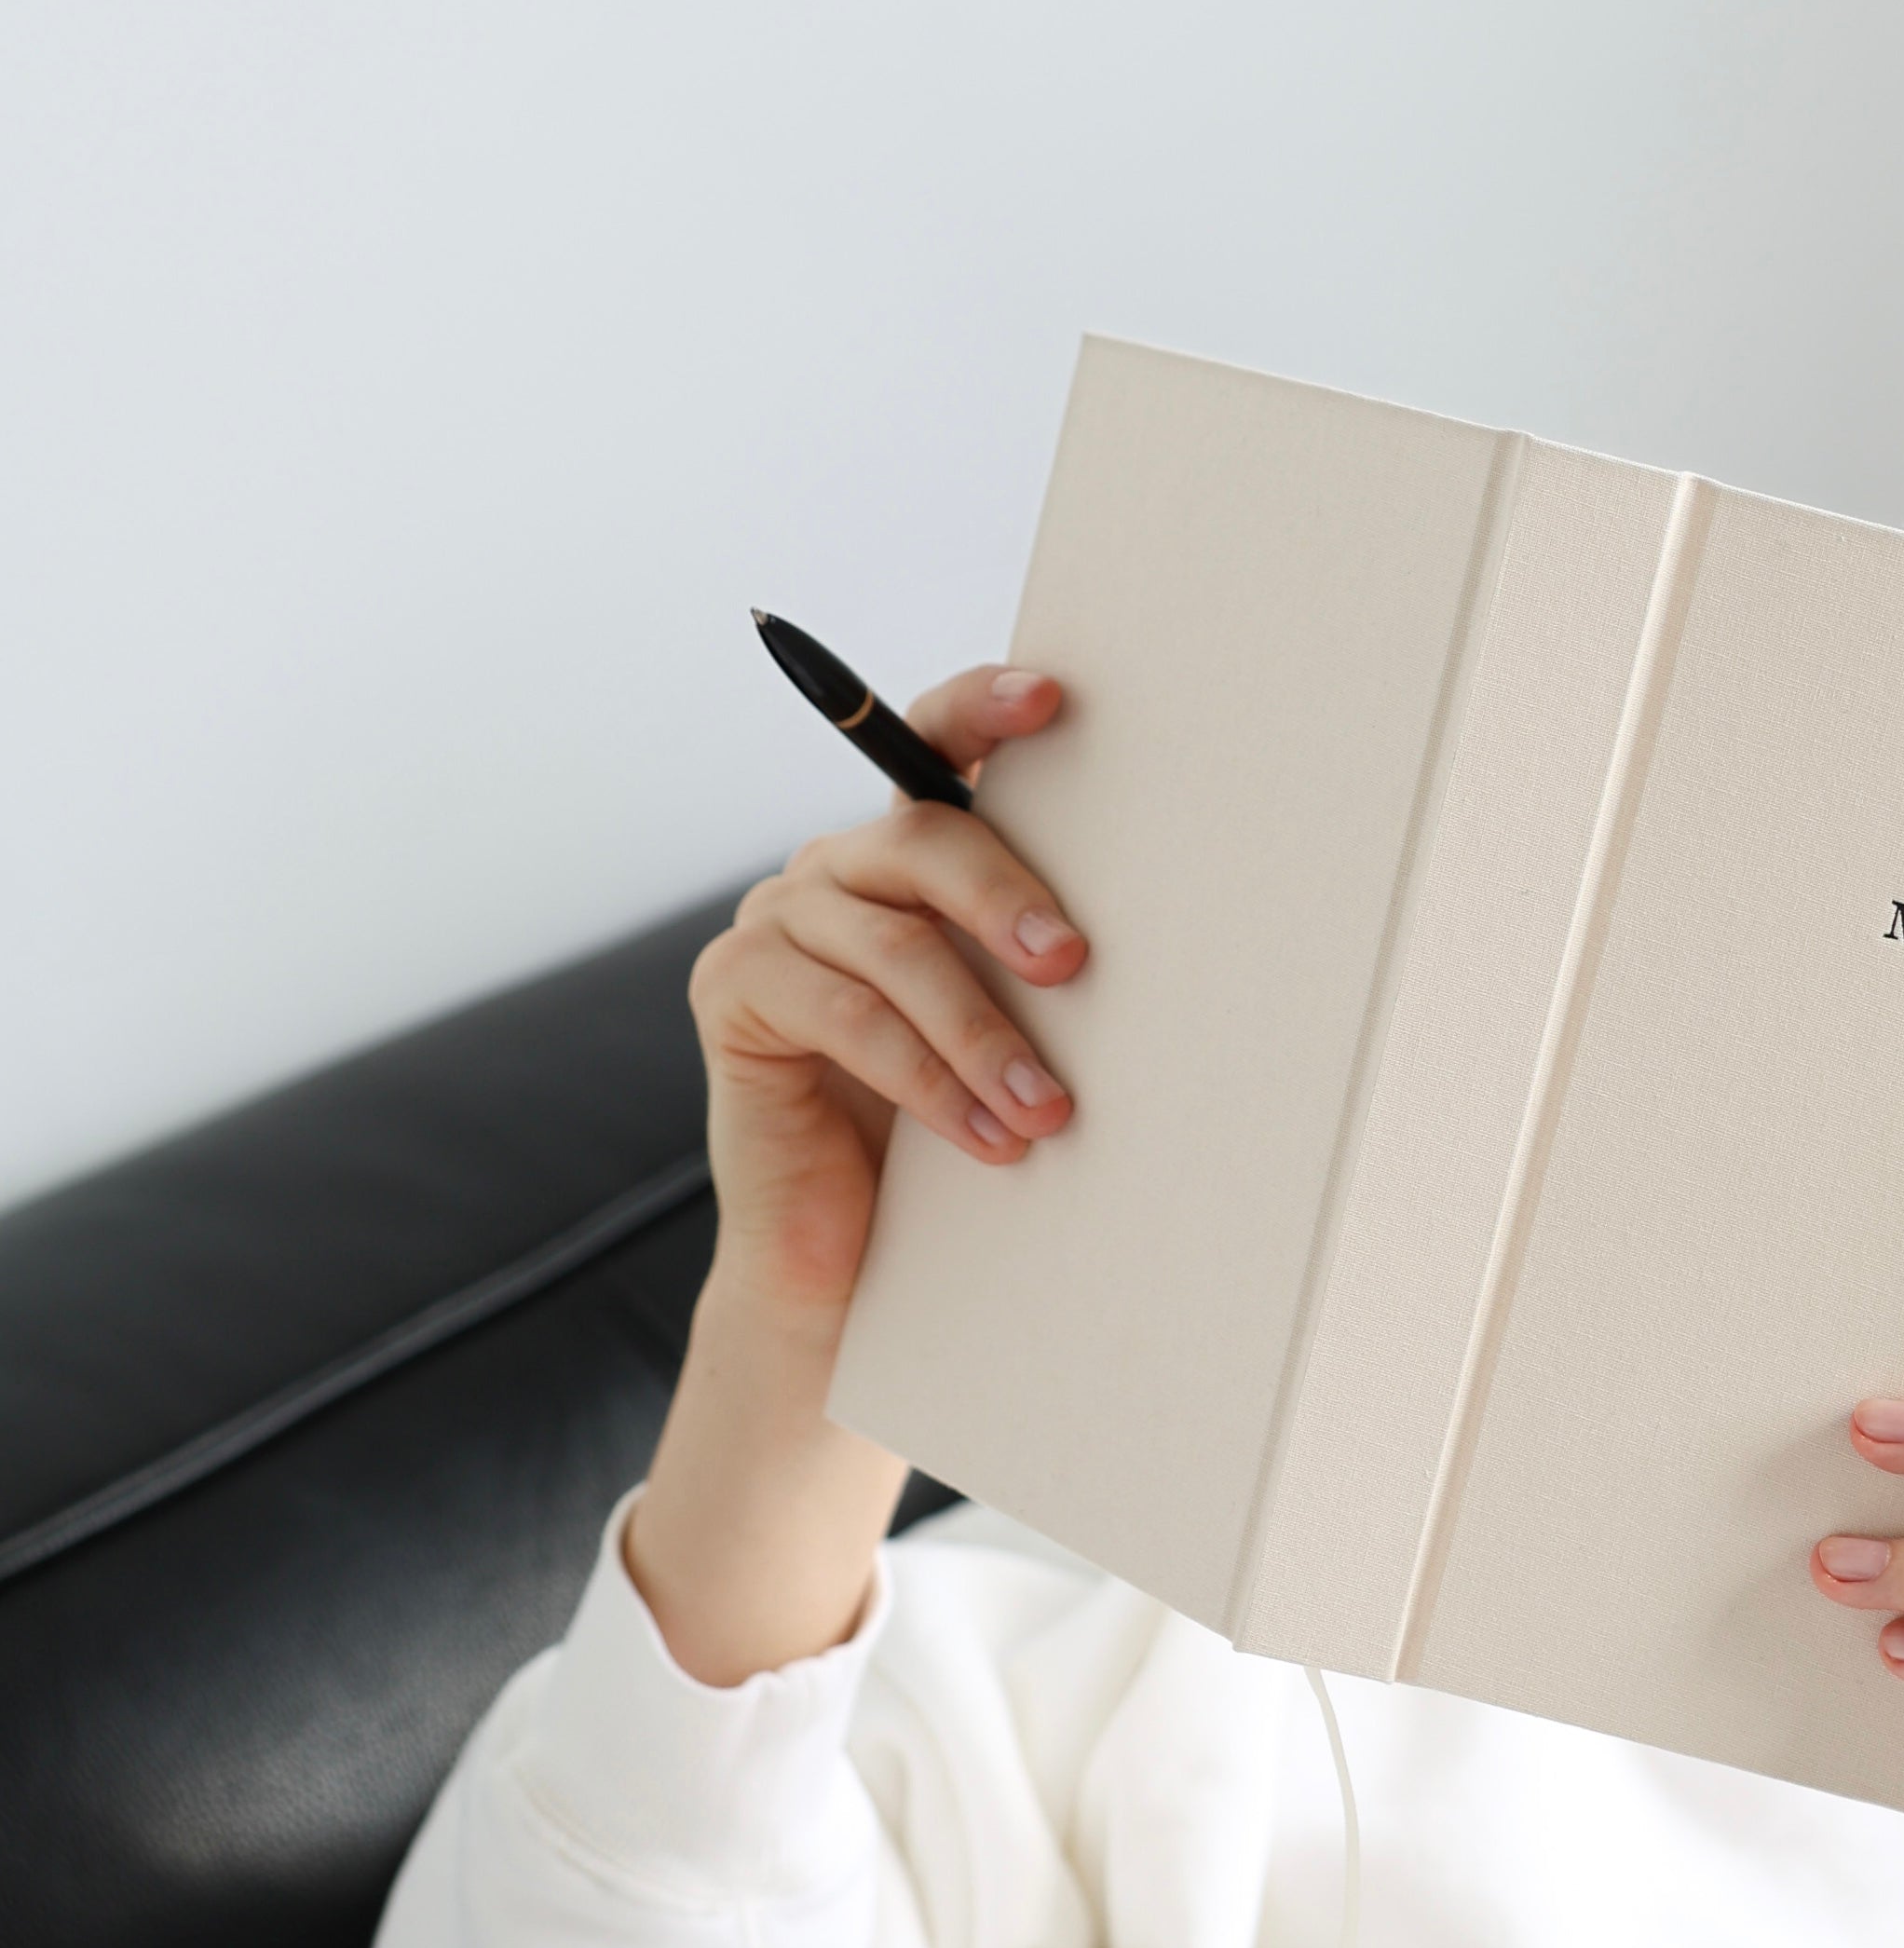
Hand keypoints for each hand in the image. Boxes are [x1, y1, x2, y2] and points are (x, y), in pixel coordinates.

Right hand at [690, 665, 1086, 1325]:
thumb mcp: (1006, 1022)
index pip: (935, 747)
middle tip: (1071, 965)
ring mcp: (774, 923)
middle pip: (921, 838)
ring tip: (1047, 1110)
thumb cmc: (949, 1123)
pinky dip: (930, 1081)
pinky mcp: (734, 991)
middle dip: (1005, 900)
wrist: (844, 1247)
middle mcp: (834, 869)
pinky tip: (988, 1137)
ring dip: (983, 1034)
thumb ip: (1033, 956)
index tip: (1051, 700)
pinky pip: (847, 1018)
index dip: (984, 709)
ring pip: (894, 945)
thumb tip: (1127, 937)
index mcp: (905, 856)